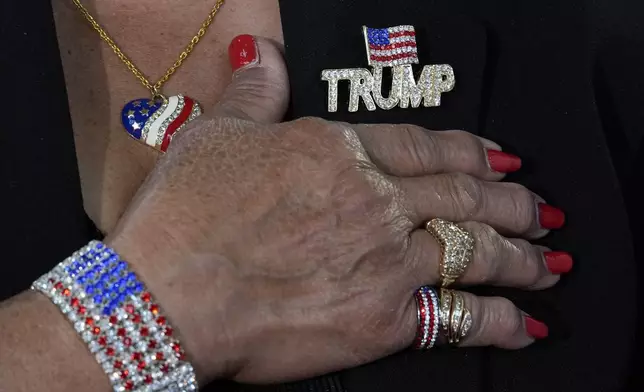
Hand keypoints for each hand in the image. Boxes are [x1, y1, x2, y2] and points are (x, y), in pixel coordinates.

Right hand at [107, 35, 568, 383]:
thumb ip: (257, 94)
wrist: (168, 293)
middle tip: (540, 209)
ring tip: (546, 261)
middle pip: (465, 196)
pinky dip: (499, 322)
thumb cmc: (185, 214)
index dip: (471, 151)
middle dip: (511, 203)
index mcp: (339, 152)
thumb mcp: (217, 135)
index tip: (500, 160)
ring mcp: (385, 259)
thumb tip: (265, 54)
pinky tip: (525, 324)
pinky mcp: (382, 319)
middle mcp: (375, 200)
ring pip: (475, 251)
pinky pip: (457, 318)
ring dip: (519, 257)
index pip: (426, 145)